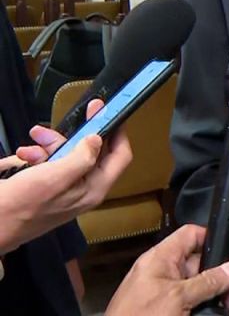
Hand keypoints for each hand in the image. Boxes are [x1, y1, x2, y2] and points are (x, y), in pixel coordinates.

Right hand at [0, 99, 131, 252]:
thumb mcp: (55, 177)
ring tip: (32, 140)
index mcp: (93, 188)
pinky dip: (38, 155)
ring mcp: (66, 188)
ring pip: (68, 154)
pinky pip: (50, 164)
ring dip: (50, 144)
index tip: (105, 111)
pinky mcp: (47, 188)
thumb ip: (82, 157)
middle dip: (71, 136)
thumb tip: (98, 139)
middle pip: (91, 151)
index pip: (120, 156)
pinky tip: (23, 155)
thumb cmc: (21, 204)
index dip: (117, 131)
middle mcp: (84, 188)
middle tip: (52, 127)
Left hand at [105, 224, 228, 314]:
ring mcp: (163, 291)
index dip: (212, 239)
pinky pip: (190, 301)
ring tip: (226, 309)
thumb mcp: (178, 298)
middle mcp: (161, 271)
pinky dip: (203, 307)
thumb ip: (208, 281)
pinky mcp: (164, 309)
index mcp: (160, 259)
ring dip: (214, 295)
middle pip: (199, 263)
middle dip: (219, 277)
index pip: (191, 235)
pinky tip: (212, 314)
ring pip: (198, 285)